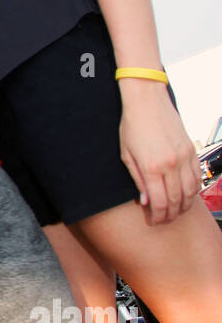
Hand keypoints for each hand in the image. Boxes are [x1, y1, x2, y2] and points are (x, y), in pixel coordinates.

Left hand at [118, 82, 201, 224]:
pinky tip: (186, 195)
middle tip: (165, 221)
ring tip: (176, 211)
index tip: (155, 222)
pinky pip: (197, 176)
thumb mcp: (126, 155)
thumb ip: (138, 181)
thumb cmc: (132, 126)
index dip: (158, 216)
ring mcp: (184, 156)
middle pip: (175, 199)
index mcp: (151, 167)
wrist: (147, 100)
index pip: (159, 202)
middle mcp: (171, 164)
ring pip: (190, 190)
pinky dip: (193, 189)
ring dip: (184, 205)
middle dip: (171, 214)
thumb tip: (146, 202)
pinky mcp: (191, 149)